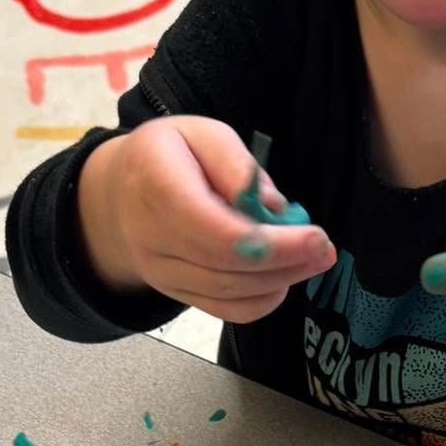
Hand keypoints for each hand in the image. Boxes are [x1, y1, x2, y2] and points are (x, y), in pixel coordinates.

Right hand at [77, 117, 335, 320]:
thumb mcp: (204, 134)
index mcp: (155, 184)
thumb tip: (275, 209)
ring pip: (230, 294)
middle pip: (227, 267)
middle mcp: (150, 236)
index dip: (271, 243)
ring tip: (312, 259)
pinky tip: (282, 277)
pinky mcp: (175, 294)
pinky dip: (262, 300)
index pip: (216, 231)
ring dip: (281, 280)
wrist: (121, 194)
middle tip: (325, 250)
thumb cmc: (171, 155)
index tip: (316, 237)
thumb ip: (238, 165)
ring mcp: (160, 273)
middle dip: (286, 262)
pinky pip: (226, 311)